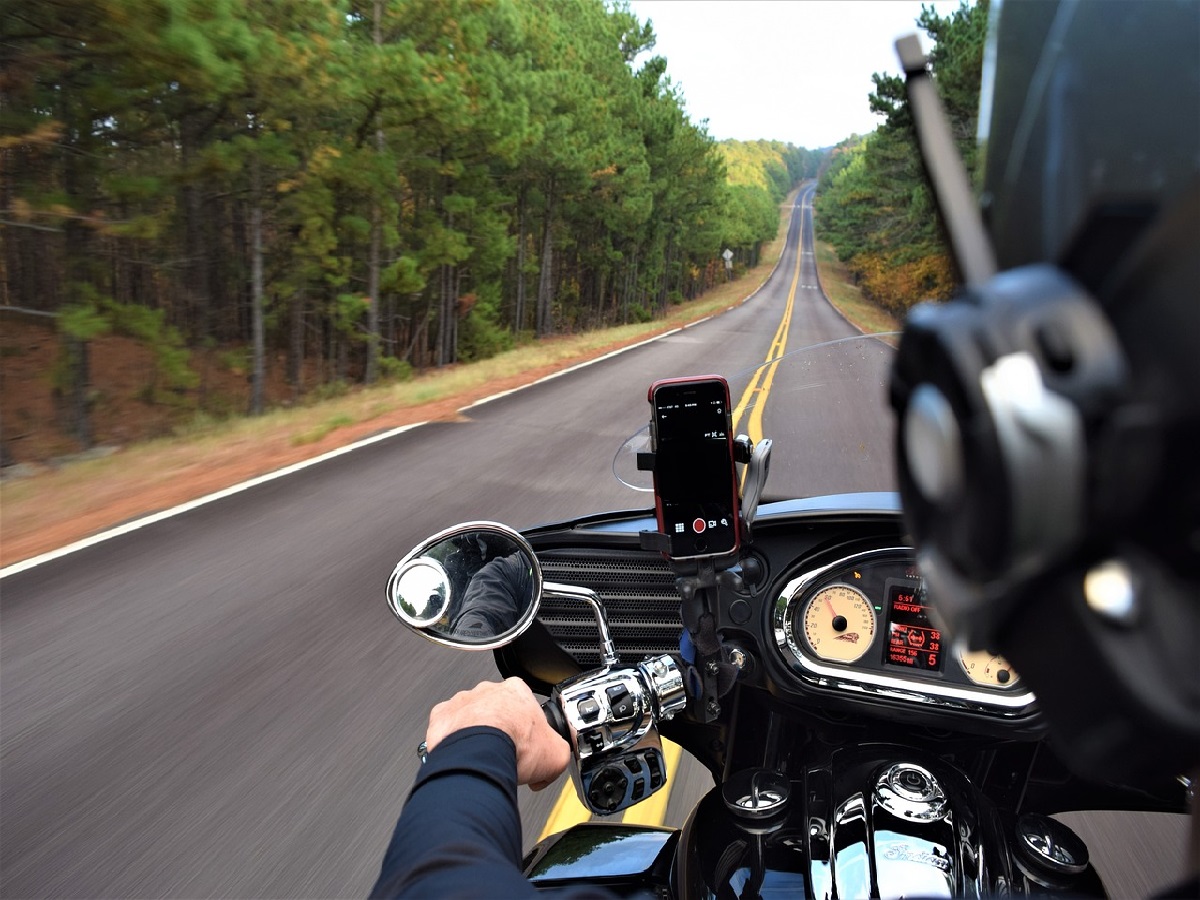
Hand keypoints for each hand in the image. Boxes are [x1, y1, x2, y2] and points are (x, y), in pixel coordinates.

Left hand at [425, 678, 570, 789]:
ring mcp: (463, 701)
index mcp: (516, 691)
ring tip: (483, 758)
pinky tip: (464, 757)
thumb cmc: (514, 746)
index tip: (527, 744)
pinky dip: (452, 741)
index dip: (527, 727)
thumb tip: (555, 760)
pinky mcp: (442, 716)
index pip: (525, 704)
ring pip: (470, 717)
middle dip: (500, 729)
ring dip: (475, 734)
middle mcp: (488, 691)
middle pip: (496, 710)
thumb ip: (558, 751)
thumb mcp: (557, 753)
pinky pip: (448, 727)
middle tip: (505, 753)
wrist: (481, 755)